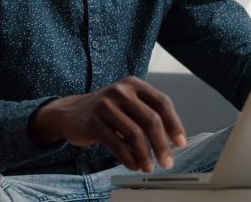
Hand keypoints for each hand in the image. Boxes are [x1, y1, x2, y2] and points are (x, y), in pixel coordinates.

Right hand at [29, 76, 187, 171]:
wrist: (69, 113)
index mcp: (134, 84)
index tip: (180, 143)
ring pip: (134, 134)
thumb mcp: (127, 104)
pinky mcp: (93, 122)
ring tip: (148, 166)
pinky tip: (133, 164)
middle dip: (162, 145)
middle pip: (150, 119)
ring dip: (145, 155)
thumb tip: (172, 140)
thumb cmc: (106, 110)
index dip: (174, 124)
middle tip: (168, 161)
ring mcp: (105, 105)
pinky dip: (128, 157)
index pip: (162, 102)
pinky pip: (117, 144)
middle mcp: (121, 90)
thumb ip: (147, 114)